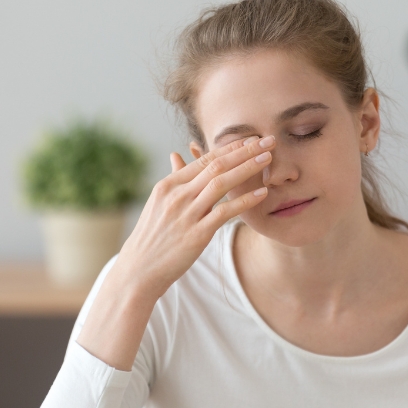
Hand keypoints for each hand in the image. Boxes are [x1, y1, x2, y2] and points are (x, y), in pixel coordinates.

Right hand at [116, 135, 274, 299]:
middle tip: (268, 141)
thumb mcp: (159, 203)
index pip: (205, 159)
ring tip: (268, 159)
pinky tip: (263, 193)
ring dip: (247, 169)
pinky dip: (245, 201)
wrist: (139, 269)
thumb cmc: (153, 236)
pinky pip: (225, 212)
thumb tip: (176, 155)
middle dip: (244, 151)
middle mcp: (177, 195)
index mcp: (169, 185)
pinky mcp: (197, 234)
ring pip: (221, 183)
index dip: (230, 147)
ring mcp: (187, 214)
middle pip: (216, 165)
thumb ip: (174, 179)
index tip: (251, 139)